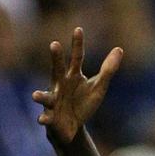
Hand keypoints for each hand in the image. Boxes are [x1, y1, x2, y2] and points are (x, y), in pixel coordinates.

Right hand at [32, 27, 122, 145]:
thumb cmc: (83, 103)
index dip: (77, 44)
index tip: (78, 29)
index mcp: (73, 75)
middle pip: (57, 69)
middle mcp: (60, 84)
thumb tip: (119, 48)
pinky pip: (45, 117)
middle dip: (56, 58)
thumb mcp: (99, 87)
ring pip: (45, 96)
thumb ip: (108, 70)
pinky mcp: (50, 116)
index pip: (76, 57)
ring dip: (41, 95)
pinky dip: (43, 118)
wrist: (72, 127)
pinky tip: (42, 120)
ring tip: (35, 96)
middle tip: (54, 44)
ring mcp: (53, 100)